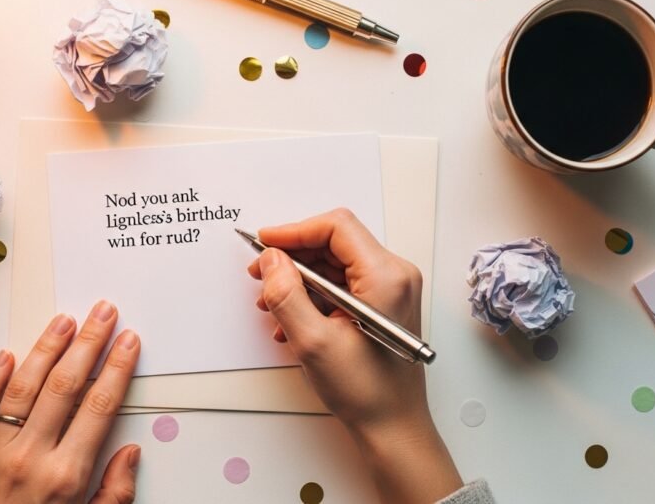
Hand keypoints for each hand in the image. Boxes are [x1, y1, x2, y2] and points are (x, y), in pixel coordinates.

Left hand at [0, 301, 141, 503]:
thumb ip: (114, 495)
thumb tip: (130, 454)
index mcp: (65, 478)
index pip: (99, 407)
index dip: (117, 369)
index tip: (129, 342)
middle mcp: (29, 458)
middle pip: (65, 386)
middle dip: (88, 343)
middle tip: (103, 312)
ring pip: (23, 387)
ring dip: (46, 348)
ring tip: (64, 320)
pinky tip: (8, 355)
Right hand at [248, 208, 462, 502]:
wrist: (392, 426)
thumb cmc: (367, 391)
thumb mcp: (313, 342)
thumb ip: (287, 294)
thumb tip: (272, 260)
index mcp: (385, 276)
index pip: (336, 227)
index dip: (294, 231)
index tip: (264, 243)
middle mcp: (394, 275)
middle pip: (334, 243)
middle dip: (293, 257)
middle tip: (260, 273)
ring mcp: (390, 289)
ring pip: (334, 263)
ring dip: (299, 279)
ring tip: (272, 304)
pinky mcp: (382, 303)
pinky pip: (342, 283)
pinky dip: (313, 294)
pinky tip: (292, 320)